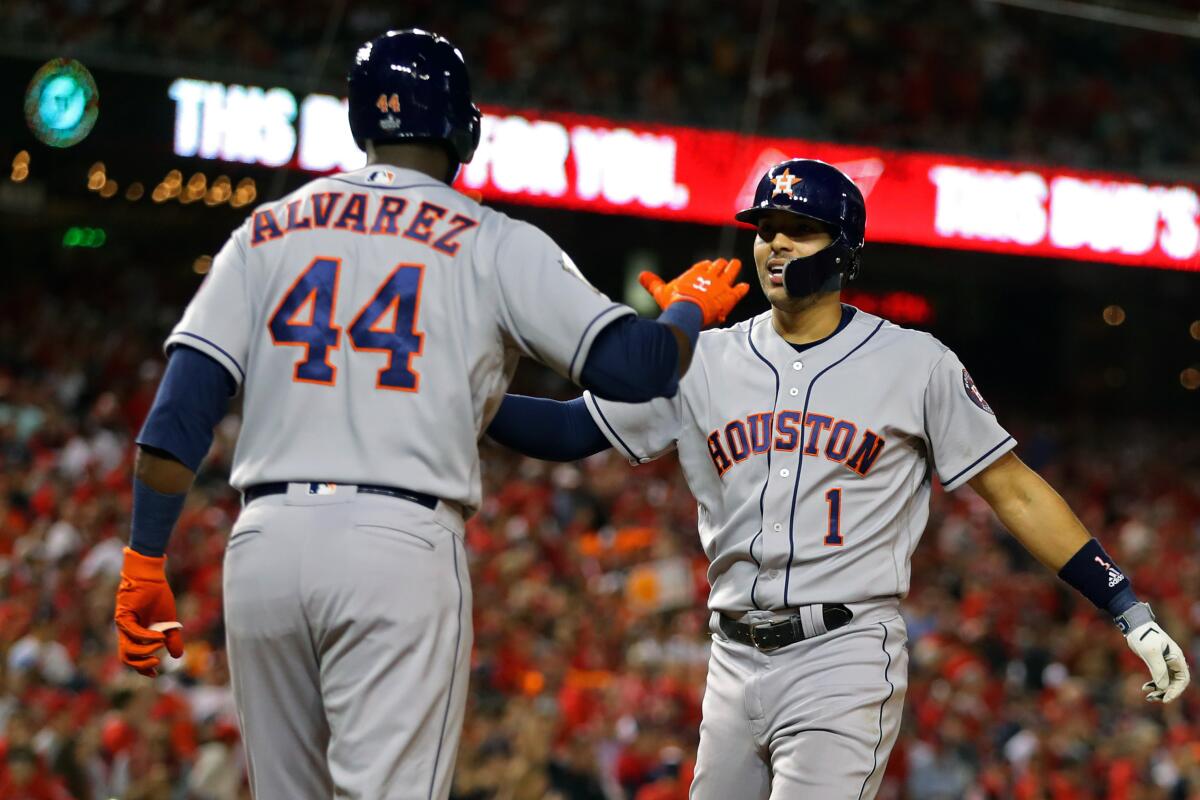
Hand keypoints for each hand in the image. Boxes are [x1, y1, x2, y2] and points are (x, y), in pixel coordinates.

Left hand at [114, 547, 184, 676]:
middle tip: (157, 662)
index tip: (155, 674)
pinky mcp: (123, 617)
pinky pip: (133, 634)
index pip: (134, 658)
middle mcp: (126, 633)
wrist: (151, 577)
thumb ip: (172, 639)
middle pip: (127, 658)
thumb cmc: (158, 596)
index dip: (143, 668)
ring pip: (128, 650)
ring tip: (161, 644)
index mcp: (135, 635)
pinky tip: (159, 637)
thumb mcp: (169, 621)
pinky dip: (147, 638)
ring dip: (146, 651)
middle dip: (142, 665)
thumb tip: (178, 656)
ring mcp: (123, 626)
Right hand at [639, 258, 749, 325]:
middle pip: (718, 266)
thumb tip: (640, 275)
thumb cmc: (674, 302)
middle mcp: (710, 275)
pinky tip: (745, 287)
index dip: (706, 266)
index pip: (703, 265)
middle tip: (726, 263)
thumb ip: (653, 283)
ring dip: (733, 268)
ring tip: (736, 264)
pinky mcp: (729, 296)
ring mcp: (721, 285)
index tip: (708, 265)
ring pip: (730, 272)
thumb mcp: (661, 292)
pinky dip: (741, 288)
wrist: (689, 310)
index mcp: (695, 272)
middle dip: (721, 265)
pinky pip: (739, 290)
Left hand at [1126, 620, 1189, 702]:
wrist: (1135, 624)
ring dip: (1159, 690)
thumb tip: (1163, 686)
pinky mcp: (1157, 662)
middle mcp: (1174, 661)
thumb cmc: (1144, 635)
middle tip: (1153, 698)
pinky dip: (1154, 684)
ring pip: (1167, 681)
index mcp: (1177, 659)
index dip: (1175, 691)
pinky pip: (1159, 677)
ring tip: (1148, 696)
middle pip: (1175, 683)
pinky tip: (1145, 687)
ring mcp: (1166, 662)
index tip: (1165, 699)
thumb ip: (1158, 669)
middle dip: (1166, 692)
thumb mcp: (1151, 653)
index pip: (1182, 680)